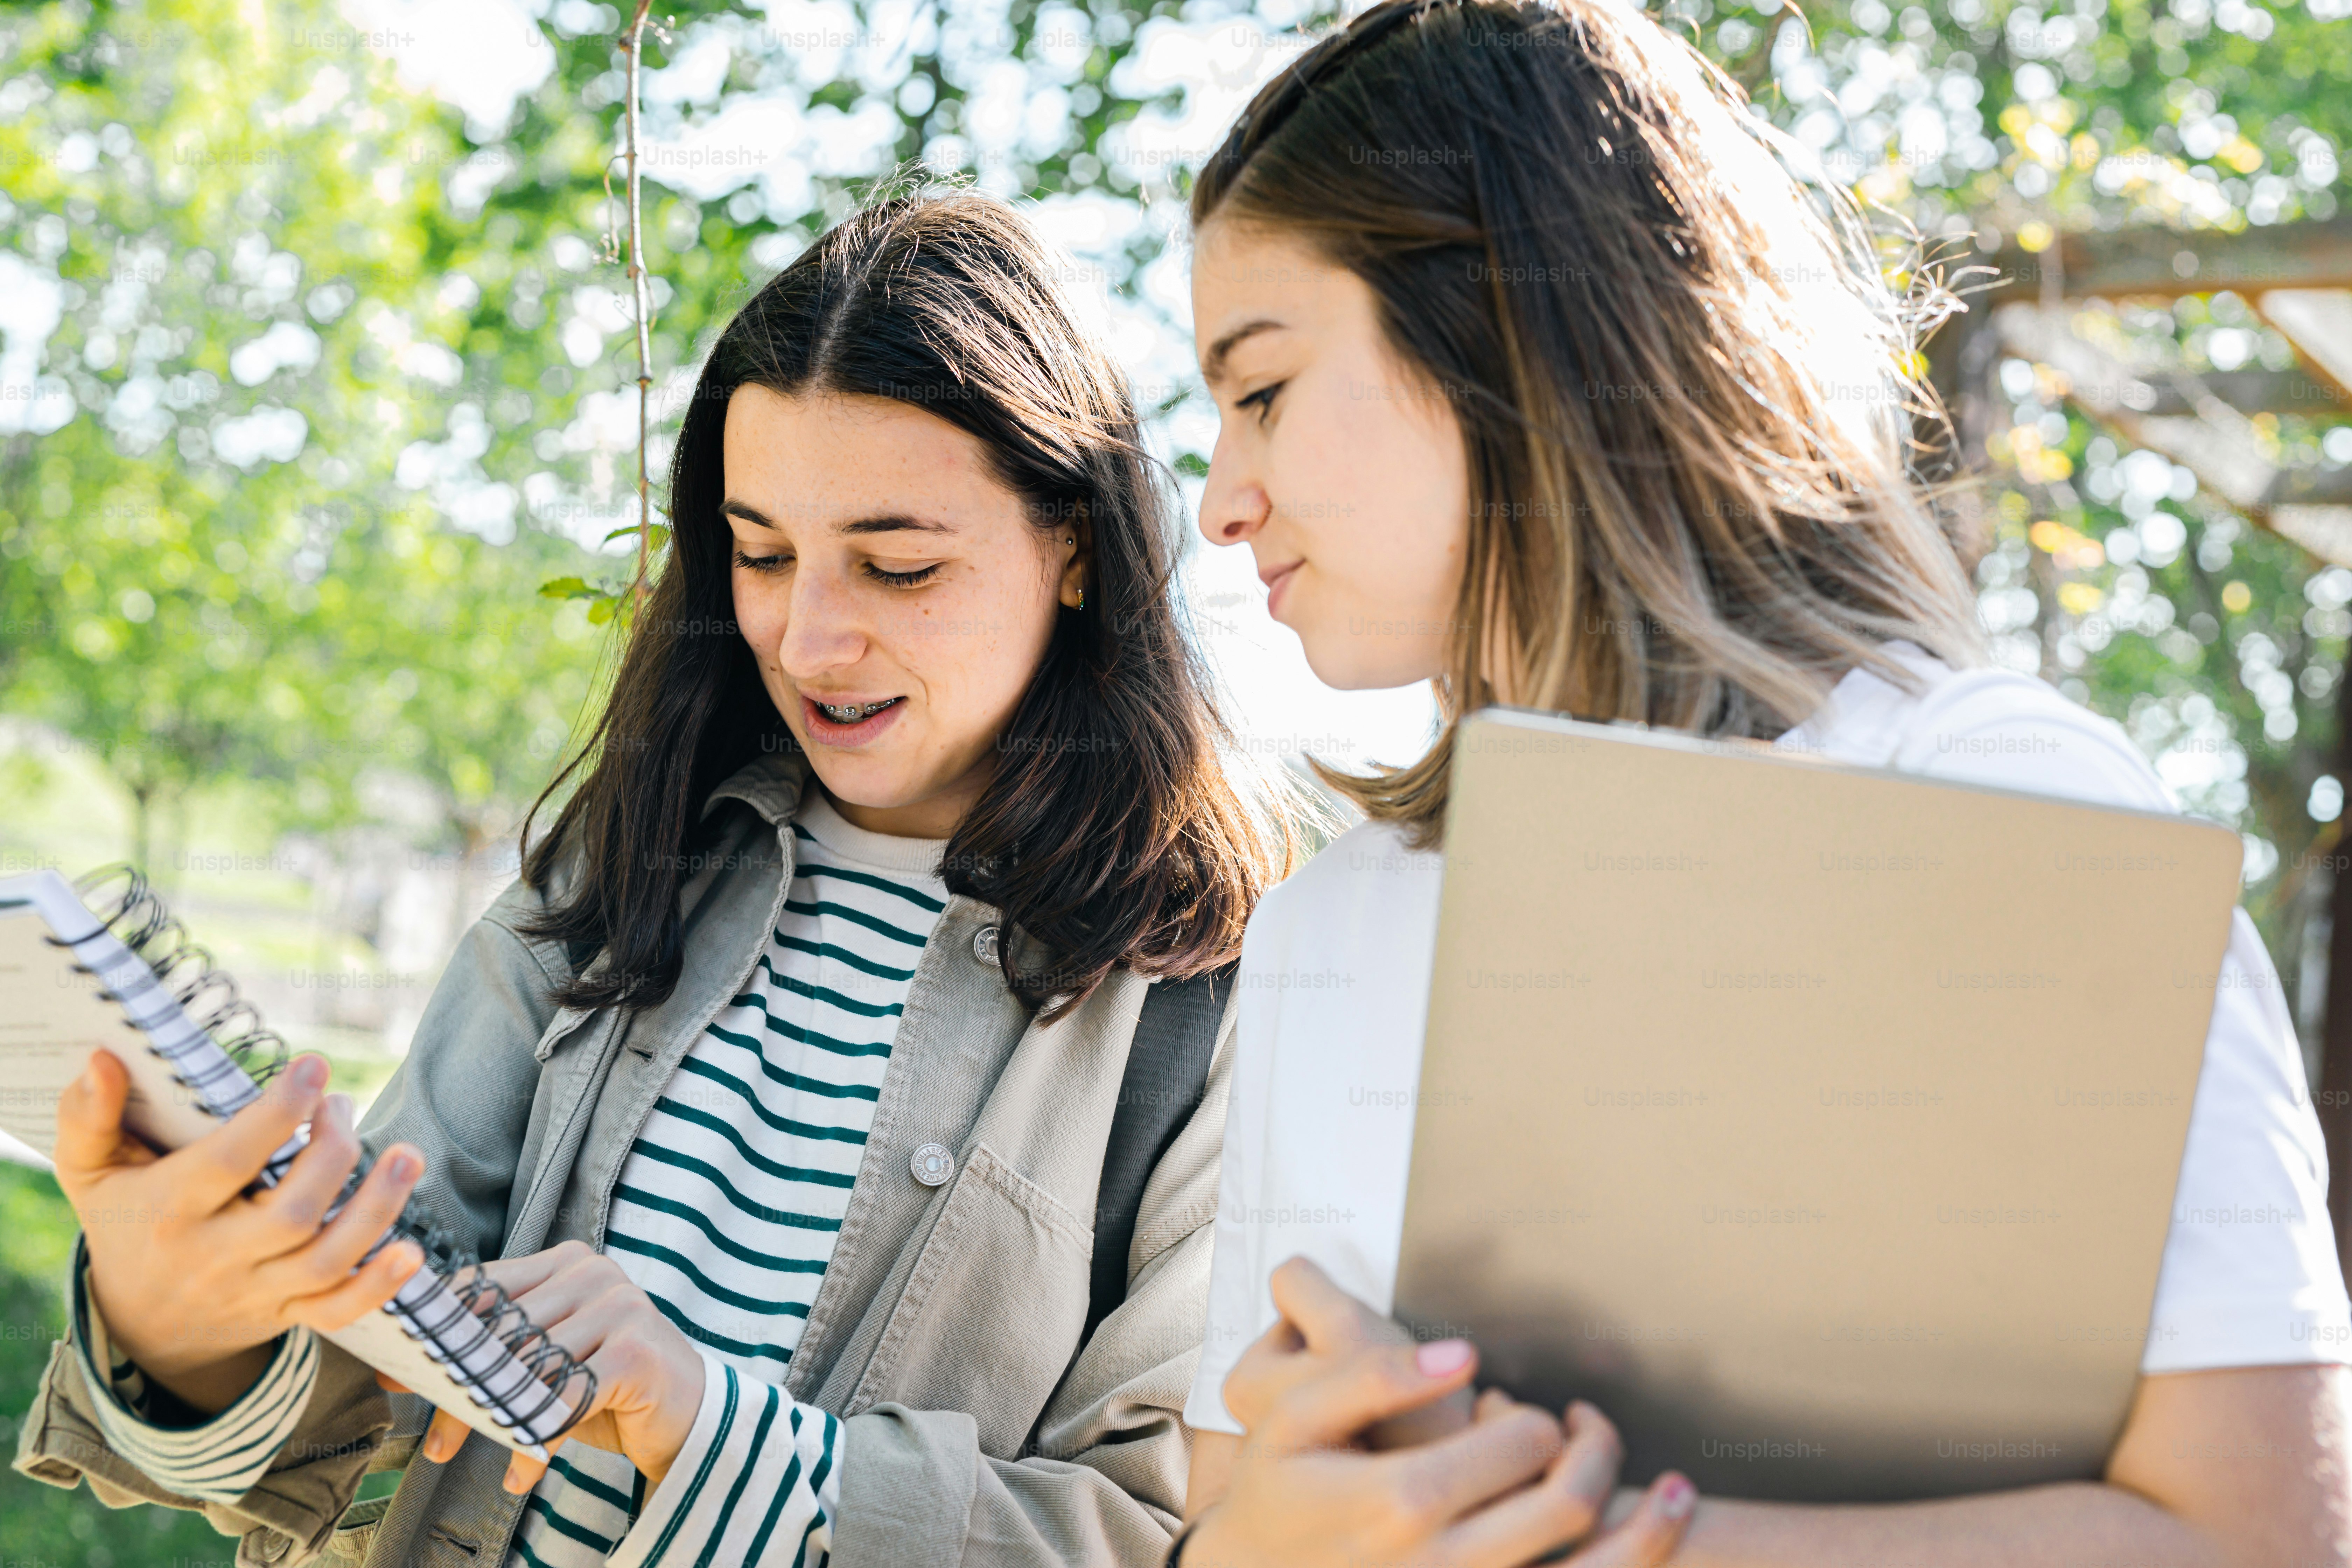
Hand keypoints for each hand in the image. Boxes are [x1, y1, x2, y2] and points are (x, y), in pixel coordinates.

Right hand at [57, 1050, 426, 1414]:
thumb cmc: (122, 1220)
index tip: (314, 1066)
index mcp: (167, 1211)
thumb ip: (87, 1115)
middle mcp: (213, 1258)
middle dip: (332, 1153)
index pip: (229, 1163)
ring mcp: (254, 1293)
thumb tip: (101, 1058)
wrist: (136, 1323)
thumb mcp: (89, 1170)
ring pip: (324, 1261)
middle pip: (289, 1214)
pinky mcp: (284, 1315)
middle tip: (343, 1104)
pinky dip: (377, 1286)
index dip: (277, 1114)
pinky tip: (412, 1251)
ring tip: (407, 1155)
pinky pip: (337, 1312)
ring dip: (376, 1210)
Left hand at [403, 1240, 703, 1495]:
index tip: (396, 1374)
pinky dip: (536, 1442)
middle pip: (497, 1333)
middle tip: (435, 1442)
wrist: (690, 1413)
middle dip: (455, 1391)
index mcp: (567, 1261)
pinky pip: (562, 1401)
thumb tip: (404, 1367)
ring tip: (466, 1452)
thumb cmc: (608, 1386)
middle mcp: (592, 1273)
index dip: (435, 1332)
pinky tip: (523, 1471)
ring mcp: (619, 1306)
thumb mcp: (549, 1358)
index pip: (484, 1289)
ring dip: (490, 1420)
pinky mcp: (634, 1350)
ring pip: (524, 1369)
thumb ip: (498, 1349)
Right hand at [1187, 1257, 1695, 1567]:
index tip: (1515, 1404)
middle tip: (1583, 1424)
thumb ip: (1370, 1376)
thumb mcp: (1293, 1420)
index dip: (1536, 1414)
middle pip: (1565, 1502)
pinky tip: (1650, 1540)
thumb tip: (1462, 1353)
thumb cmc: (1278, 1493)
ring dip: (1649, 1532)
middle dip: (1593, 1450)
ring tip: (1676, 1491)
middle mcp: (1445, 1565)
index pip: (1517, 1443)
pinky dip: (1627, 1566)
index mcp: (1402, 1502)